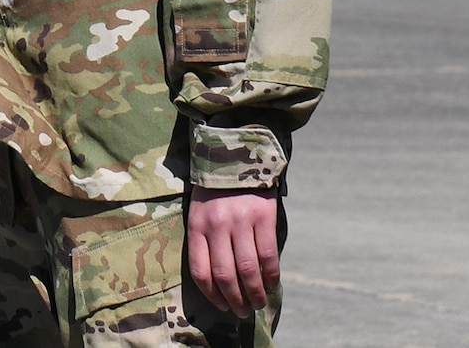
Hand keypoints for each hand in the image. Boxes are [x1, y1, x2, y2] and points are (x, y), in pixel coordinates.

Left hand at [186, 185, 279, 314]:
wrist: (234, 157)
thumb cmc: (214, 191)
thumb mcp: (199, 212)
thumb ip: (206, 240)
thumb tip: (219, 280)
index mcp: (197, 226)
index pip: (200, 270)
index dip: (212, 294)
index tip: (221, 306)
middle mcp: (217, 226)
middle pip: (225, 275)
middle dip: (235, 300)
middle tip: (242, 312)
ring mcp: (241, 221)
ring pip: (248, 269)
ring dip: (255, 293)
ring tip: (257, 303)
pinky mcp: (262, 217)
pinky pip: (268, 255)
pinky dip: (271, 275)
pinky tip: (271, 284)